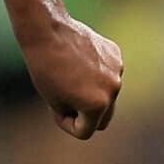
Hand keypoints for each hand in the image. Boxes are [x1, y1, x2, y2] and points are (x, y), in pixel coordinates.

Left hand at [21, 14, 123, 139]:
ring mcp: (117, 71)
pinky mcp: (117, 55)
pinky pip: (108, 73)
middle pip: (104, 117)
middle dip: (85, 113)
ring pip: (106, 93)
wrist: (47, 32)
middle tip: (65, 97)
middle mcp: (113, 90)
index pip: (85, 130)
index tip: (54, 108)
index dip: (66, 122)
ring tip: (69, 75)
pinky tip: (80, 60)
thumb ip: (77, 114)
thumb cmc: (45, 69)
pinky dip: (95, 72)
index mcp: (98, 105)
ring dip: (91, 91)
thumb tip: (94, 117)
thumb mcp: (55, 102)